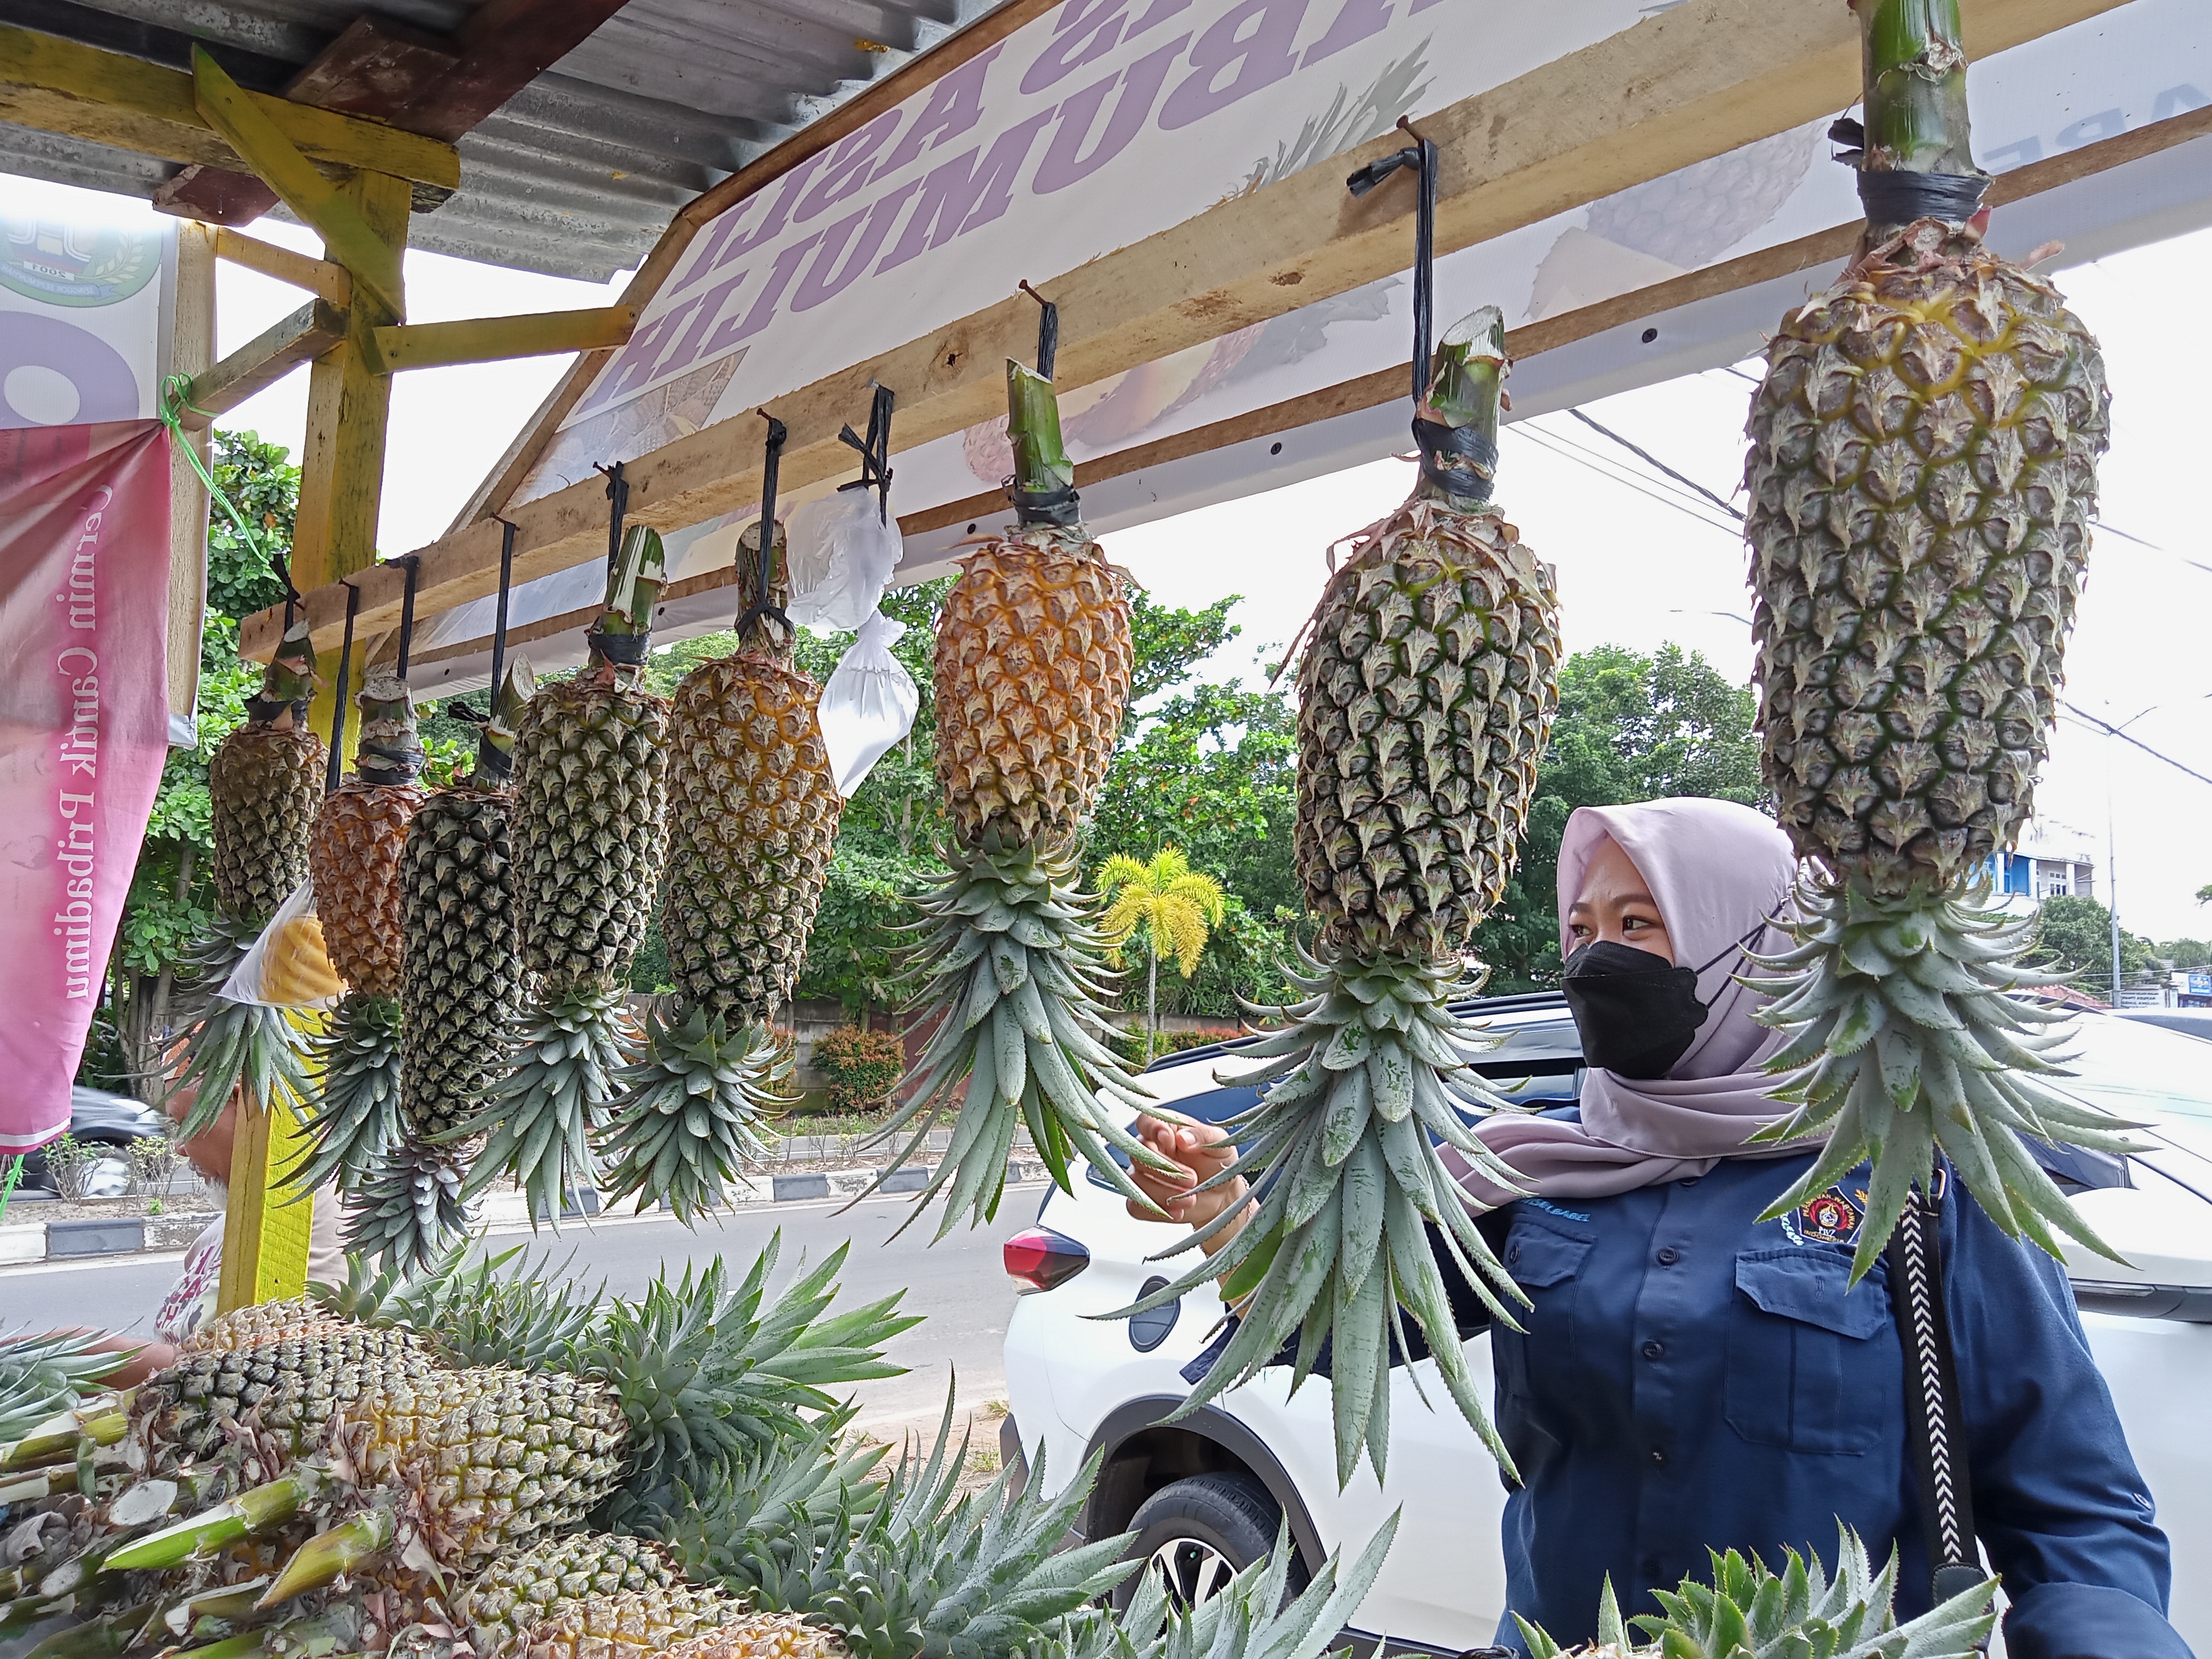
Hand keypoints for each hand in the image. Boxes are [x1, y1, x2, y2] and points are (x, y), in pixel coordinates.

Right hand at [1126, 1116, 1249, 1255]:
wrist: (1221, 1193)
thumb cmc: (1217, 1162)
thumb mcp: (1219, 1144)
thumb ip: (1202, 1136)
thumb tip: (1183, 1138)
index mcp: (1165, 1129)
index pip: (1145, 1121)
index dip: (1152, 1129)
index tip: (1169, 1140)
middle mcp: (1149, 1150)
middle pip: (1139, 1155)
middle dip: (1166, 1170)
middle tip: (1193, 1179)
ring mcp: (1142, 1175)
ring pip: (1136, 1182)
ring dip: (1164, 1193)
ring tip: (1191, 1198)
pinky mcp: (1142, 1200)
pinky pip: (1136, 1206)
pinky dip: (1155, 1210)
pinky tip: (1177, 1212)